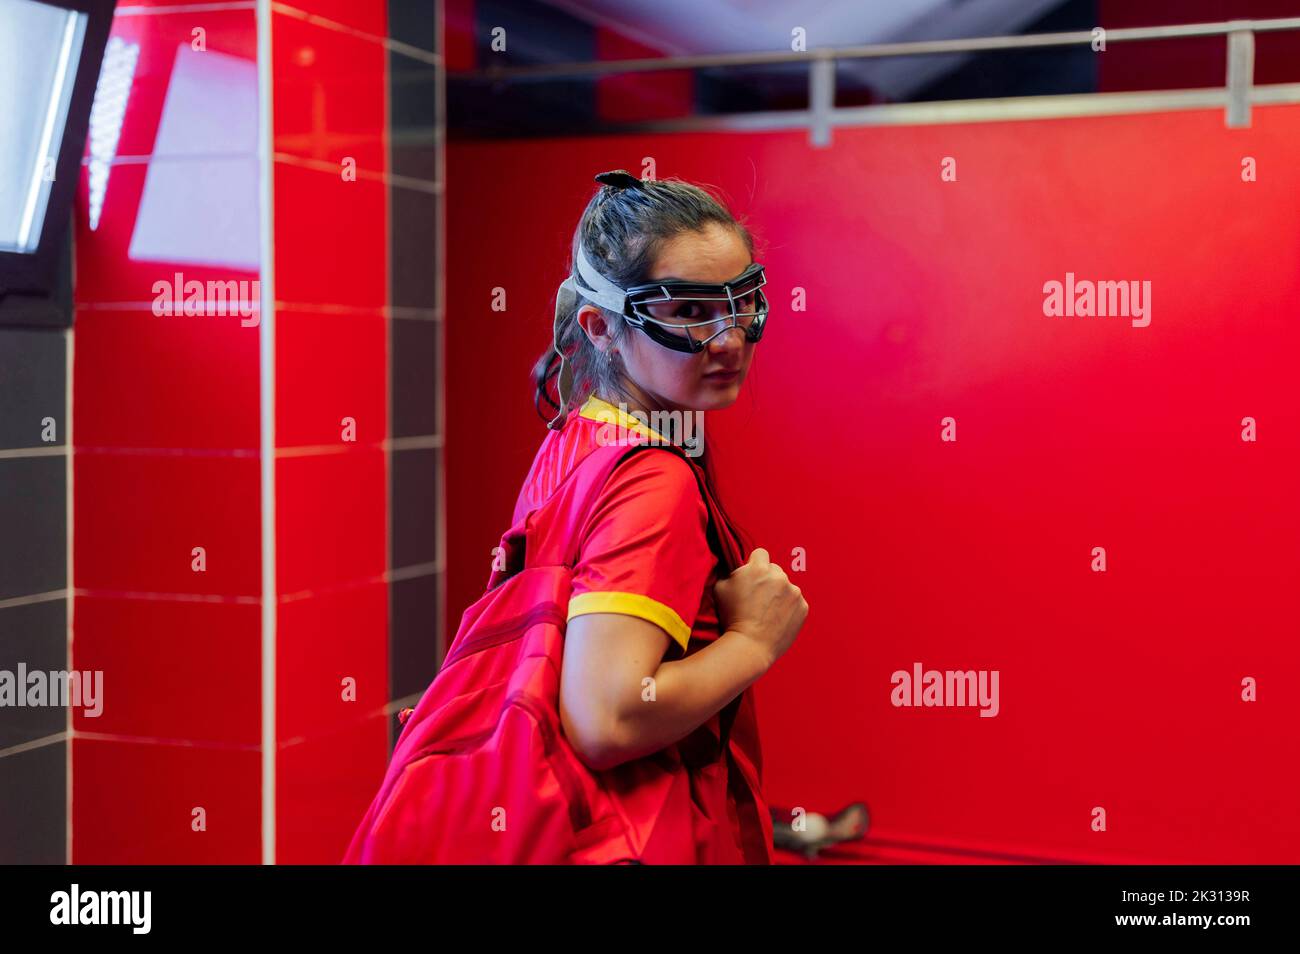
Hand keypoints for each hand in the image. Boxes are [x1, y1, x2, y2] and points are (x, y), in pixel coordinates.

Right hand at [712, 547, 807, 668]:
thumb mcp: (720, 588)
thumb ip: (731, 573)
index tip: (752, 576)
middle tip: (758, 598)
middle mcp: (780, 576)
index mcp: (759, 568)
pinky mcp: (803, 607)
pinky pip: (795, 602)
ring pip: (786, 587)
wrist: (750, 646)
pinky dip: (788, 608)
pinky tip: (776, 620)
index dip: (755, 564)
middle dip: (768, 579)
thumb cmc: (731, 617)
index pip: (761, 553)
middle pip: (775, 570)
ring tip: (767, 613)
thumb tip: (737, 569)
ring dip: (779, 594)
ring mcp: (794, 592)